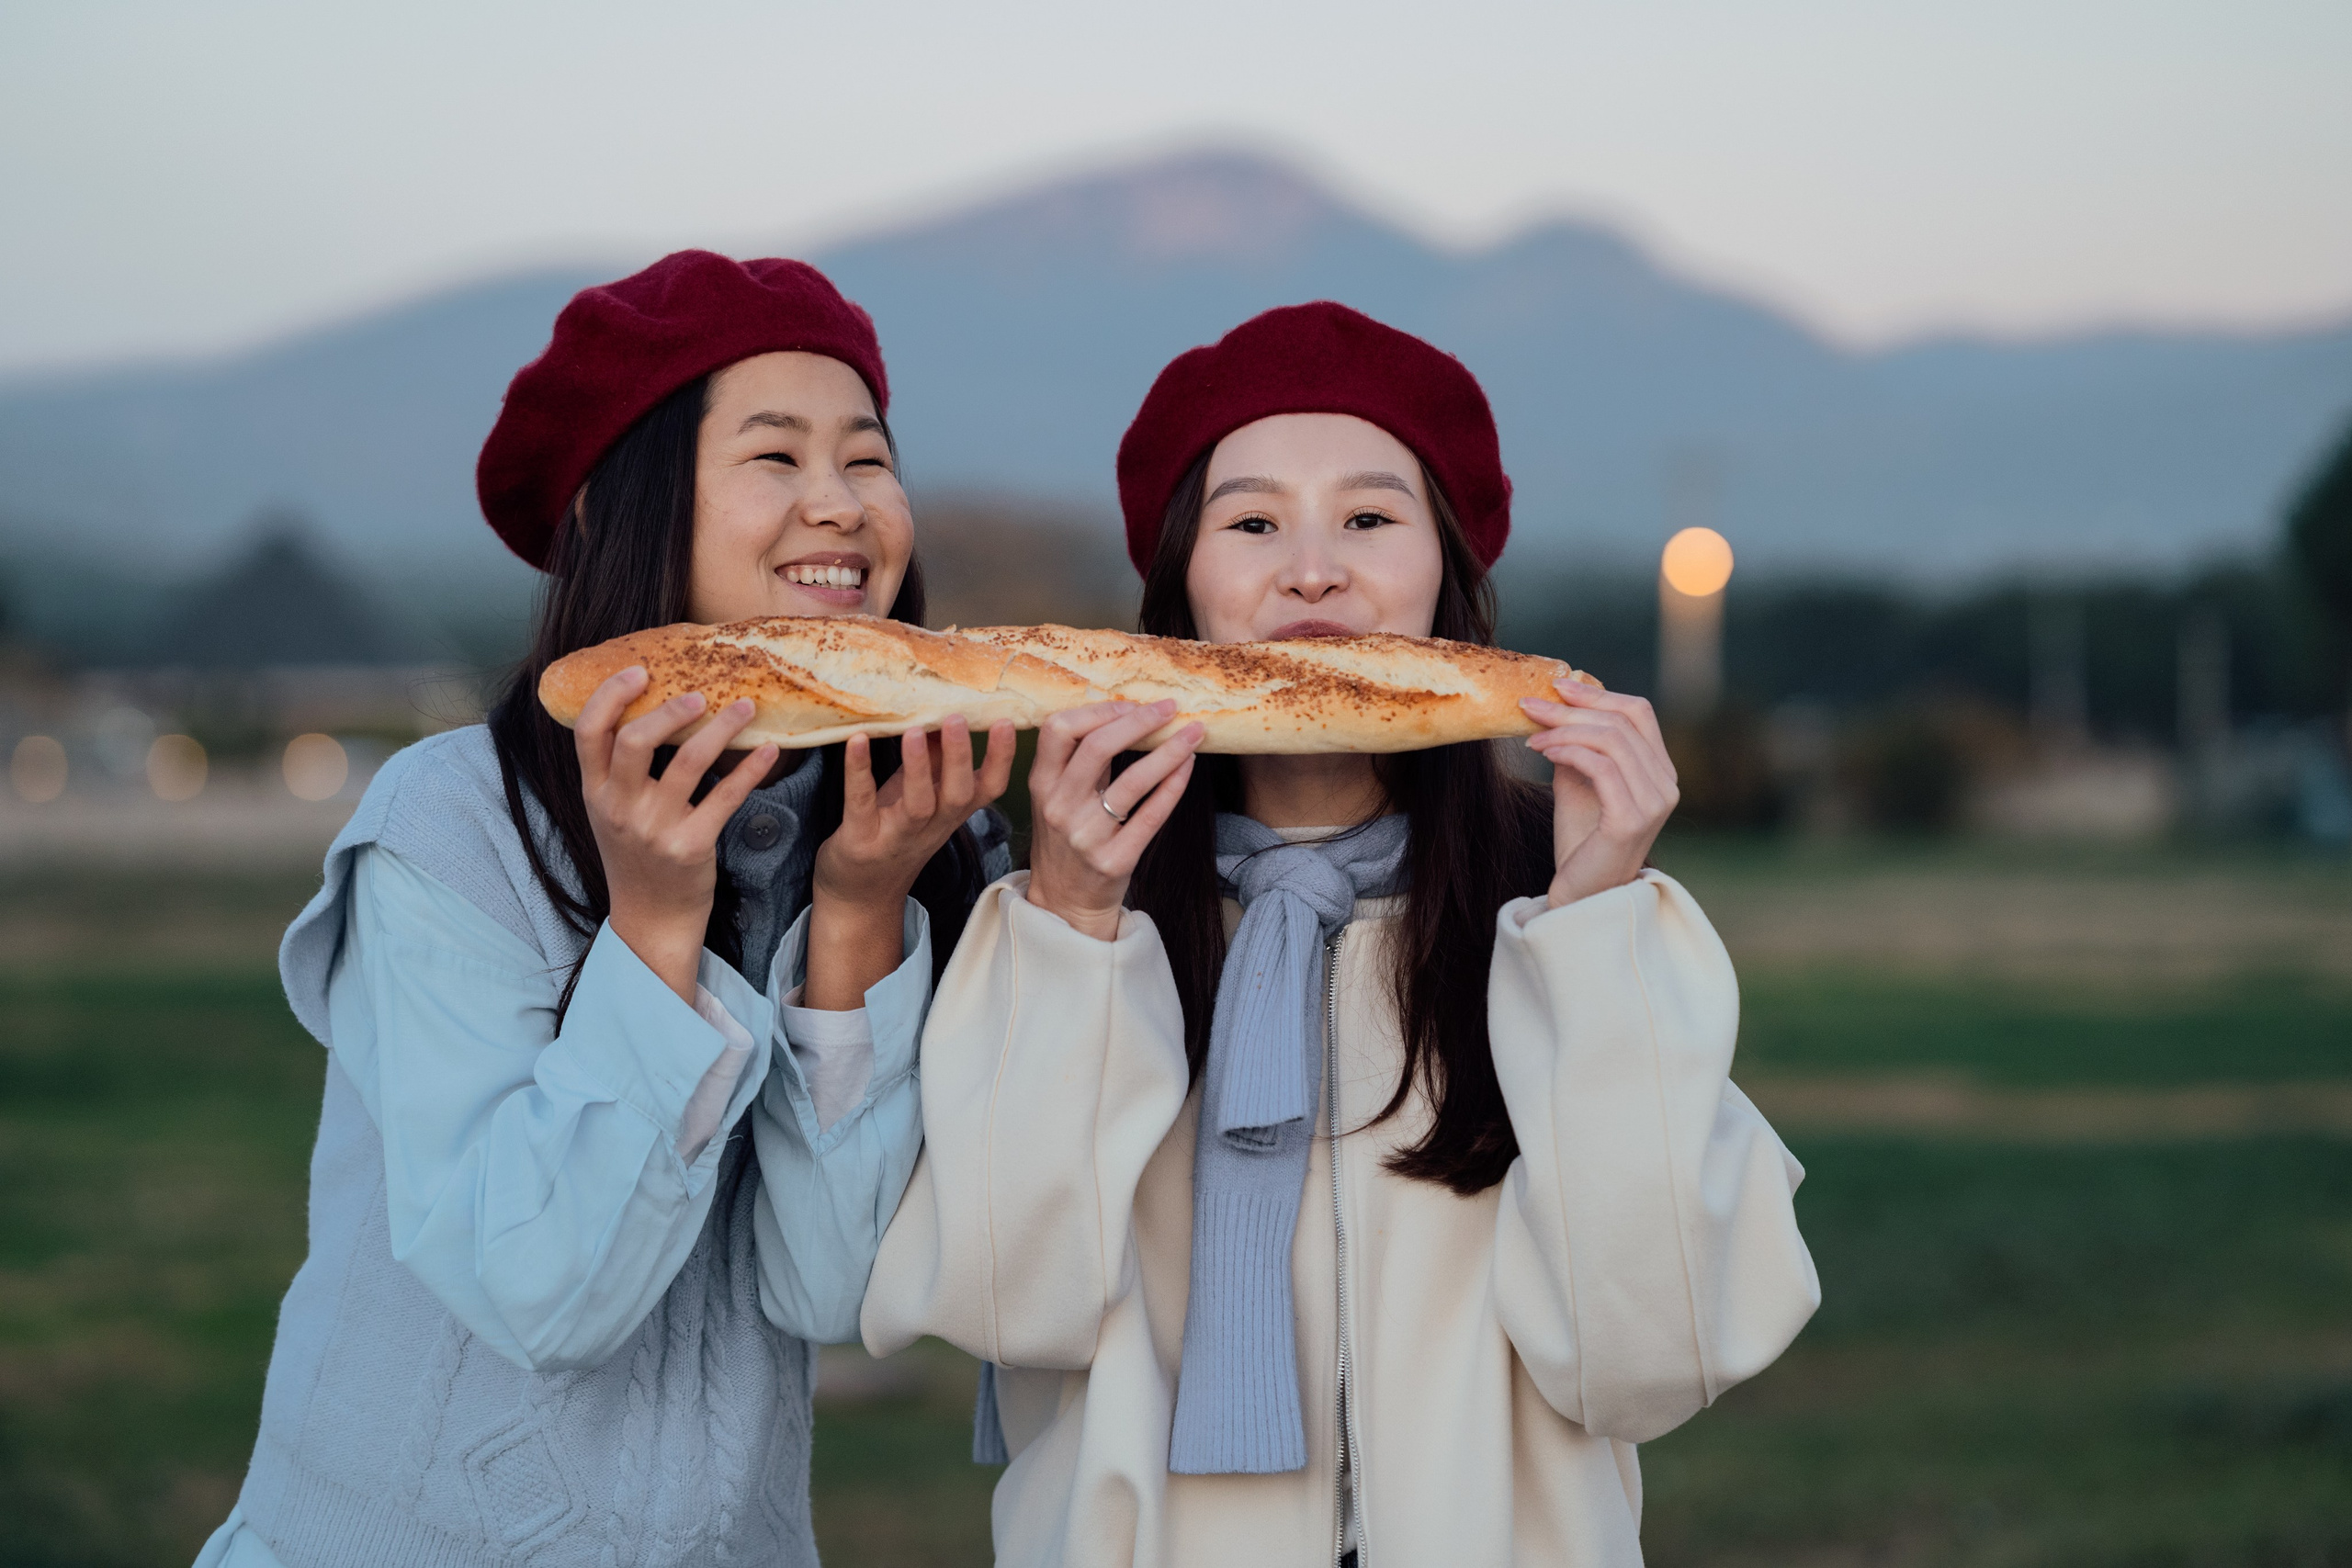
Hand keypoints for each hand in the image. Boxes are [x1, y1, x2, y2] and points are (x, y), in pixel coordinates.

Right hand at [575, 667, 775, 1001]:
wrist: (650, 920)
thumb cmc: (636, 858)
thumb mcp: (611, 813)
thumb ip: (617, 771)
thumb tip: (644, 710)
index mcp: (595, 793)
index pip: (588, 733)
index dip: (610, 696)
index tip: (638, 670)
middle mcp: (620, 808)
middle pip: (635, 741)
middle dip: (670, 709)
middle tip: (700, 694)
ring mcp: (655, 829)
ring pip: (689, 763)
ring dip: (721, 728)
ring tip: (745, 706)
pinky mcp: (692, 846)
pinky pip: (725, 798)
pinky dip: (750, 770)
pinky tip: (768, 750)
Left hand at [804, 717, 1017, 1008]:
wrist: (861, 894)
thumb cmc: (893, 833)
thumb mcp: (921, 796)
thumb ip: (935, 759)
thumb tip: (944, 710)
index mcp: (951, 814)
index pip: (989, 789)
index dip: (1002, 759)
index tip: (1006, 723)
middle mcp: (931, 827)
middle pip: (958, 795)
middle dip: (961, 757)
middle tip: (957, 718)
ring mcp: (897, 836)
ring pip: (918, 804)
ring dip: (919, 766)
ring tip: (915, 731)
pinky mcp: (861, 841)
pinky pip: (862, 804)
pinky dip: (859, 772)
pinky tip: (857, 741)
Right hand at [1025, 700, 1203, 940]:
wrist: (1066, 903)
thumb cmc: (1067, 839)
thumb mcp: (1057, 798)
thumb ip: (1083, 761)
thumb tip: (1128, 715)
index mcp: (1041, 784)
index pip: (1059, 729)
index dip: (1098, 710)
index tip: (1130, 705)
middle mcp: (1058, 807)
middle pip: (1097, 747)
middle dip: (1139, 721)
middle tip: (1170, 708)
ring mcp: (1085, 837)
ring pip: (1132, 781)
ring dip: (1168, 751)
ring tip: (1194, 733)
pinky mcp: (1114, 861)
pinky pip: (1151, 816)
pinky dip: (1173, 786)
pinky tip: (1188, 766)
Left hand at [1520, 680, 1679, 907]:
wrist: (1580, 895)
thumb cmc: (1581, 841)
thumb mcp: (1578, 783)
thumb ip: (1578, 747)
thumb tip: (1557, 706)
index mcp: (1660, 771)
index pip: (1638, 712)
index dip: (1597, 694)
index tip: (1557, 686)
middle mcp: (1666, 785)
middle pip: (1621, 722)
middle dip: (1570, 709)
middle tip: (1529, 705)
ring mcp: (1654, 803)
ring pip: (1610, 740)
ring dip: (1563, 729)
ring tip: (1531, 734)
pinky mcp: (1632, 819)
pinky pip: (1601, 767)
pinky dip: (1567, 751)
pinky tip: (1541, 752)